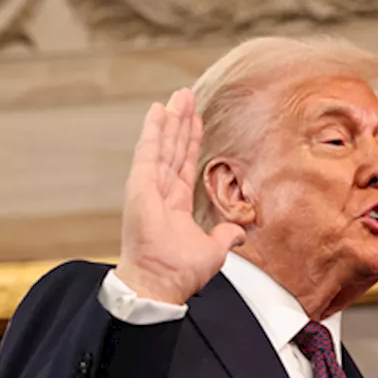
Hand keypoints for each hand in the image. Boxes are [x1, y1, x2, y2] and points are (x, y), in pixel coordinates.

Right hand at [116, 88, 245, 304]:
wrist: (161, 282)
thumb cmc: (179, 272)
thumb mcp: (214, 251)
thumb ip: (225, 236)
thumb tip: (238, 233)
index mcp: (175, 205)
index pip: (183, 164)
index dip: (190, 142)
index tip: (196, 121)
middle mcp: (160, 191)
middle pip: (173, 148)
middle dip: (181, 122)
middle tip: (186, 96)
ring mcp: (148, 186)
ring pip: (163, 144)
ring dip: (171, 119)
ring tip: (178, 95)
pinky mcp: (140, 184)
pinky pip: (148, 150)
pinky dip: (153, 129)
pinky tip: (158, 109)